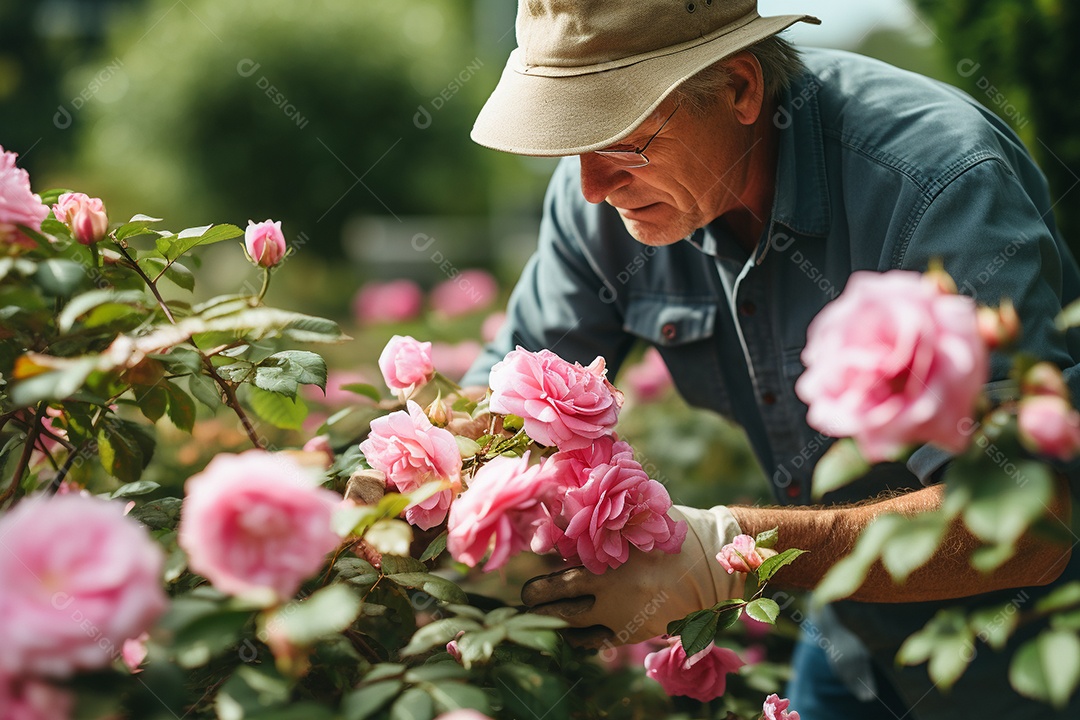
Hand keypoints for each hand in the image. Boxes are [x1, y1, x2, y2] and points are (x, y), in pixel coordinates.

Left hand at [520, 505, 743, 647]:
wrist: (713, 566)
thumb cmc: (672, 532)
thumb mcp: (638, 516)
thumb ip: (601, 516)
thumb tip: (558, 508)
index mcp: (611, 561)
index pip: (560, 572)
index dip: (540, 577)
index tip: (527, 575)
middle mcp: (613, 593)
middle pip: (560, 603)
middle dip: (537, 600)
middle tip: (526, 598)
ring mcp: (623, 616)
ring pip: (574, 625)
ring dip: (554, 620)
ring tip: (540, 614)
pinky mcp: (635, 633)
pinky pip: (596, 642)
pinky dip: (579, 637)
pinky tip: (570, 630)